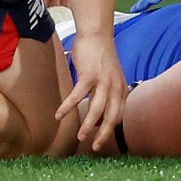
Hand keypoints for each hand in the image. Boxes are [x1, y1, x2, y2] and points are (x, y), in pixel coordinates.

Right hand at [55, 33, 127, 153]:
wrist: (96, 33)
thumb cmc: (100, 55)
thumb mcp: (109, 76)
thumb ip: (105, 93)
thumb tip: (97, 112)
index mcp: (121, 88)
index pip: (118, 115)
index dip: (109, 129)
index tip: (100, 139)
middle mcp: (115, 87)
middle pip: (111, 117)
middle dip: (103, 135)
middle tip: (94, 147)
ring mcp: (103, 81)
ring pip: (97, 110)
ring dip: (87, 126)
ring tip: (79, 137)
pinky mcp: (89, 75)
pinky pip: (77, 96)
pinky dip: (68, 107)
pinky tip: (59, 115)